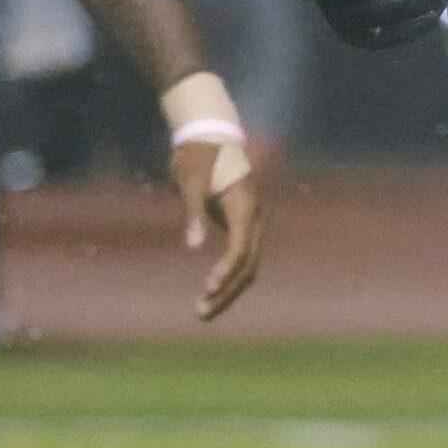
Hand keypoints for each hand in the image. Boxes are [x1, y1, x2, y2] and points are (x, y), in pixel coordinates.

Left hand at [170, 141, 266, 319]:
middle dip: (227, 291)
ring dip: (228, 289)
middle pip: (248, 264)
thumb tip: (193, 246)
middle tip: (201, 313)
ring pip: (248, 264)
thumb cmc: (197, 155)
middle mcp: (256, 216)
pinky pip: (242, 257)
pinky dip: (229, 276)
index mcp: (246, 205)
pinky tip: (213, 292)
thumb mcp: (190, 181)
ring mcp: (253, 221)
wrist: (208, 134)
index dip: (226, 271)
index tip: (208, 288)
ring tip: (203, 310)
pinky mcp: (244, 223)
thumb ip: (193, 213)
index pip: (241, 248)